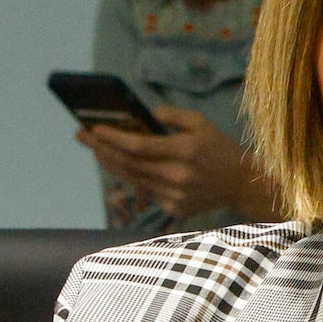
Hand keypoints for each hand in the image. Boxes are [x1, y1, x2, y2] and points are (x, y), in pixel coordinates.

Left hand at [79, 105, 264, 219]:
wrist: (240, 183)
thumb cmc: (218, 148)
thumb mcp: (202, 123)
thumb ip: (174, 116)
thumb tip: (147, 113)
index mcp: (186, 151)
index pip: (139, 146)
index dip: (113, 138)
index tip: (93, 129)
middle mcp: (178, 175)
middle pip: (128, 164)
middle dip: (101, 149)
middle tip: (81, 136)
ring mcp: (174, 195)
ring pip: (132, 178)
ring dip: (109, 163)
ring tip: (94, 148)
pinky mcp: (173, 208)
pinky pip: (144, 190)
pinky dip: (129, 176)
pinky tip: (116, 164)